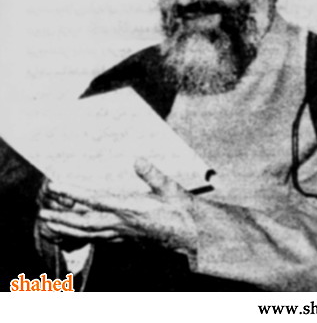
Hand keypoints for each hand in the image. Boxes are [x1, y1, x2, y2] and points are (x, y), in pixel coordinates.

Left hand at [38, 158, 197, 252]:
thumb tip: (138, 159)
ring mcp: (123, 233)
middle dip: (62, 219)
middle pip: (85, 223)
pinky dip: (82, 235)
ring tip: (50, 225)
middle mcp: (123, 224)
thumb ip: (153, 174)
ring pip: (89, 233)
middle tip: (42, 215)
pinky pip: (99, 238)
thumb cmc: (183, 210)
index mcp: (131, 208)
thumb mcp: (171, 188)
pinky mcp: (127, 237)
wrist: (193, 235)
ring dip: (67, 230)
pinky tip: (76, 233)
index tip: (56, 186)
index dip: (73, 193)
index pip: (95, 200)